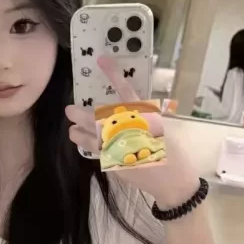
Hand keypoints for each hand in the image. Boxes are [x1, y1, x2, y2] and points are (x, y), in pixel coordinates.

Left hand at [66, 56, 198, 208]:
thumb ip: (145, 116)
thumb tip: (129, 108)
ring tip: (71, 131)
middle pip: (98, 120)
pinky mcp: (115, 165)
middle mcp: (129, 133)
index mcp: (144, 119)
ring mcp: (120, 150)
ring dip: (78, 134)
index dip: (113, 75)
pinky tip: (84, 144)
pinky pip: (98, 153)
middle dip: (81, 114)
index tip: (101, 61)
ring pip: (91, 140)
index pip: (126, 92)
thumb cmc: (173, 152)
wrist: (173, 182)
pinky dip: (89, 148)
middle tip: (69, 109)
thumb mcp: (163, 128)